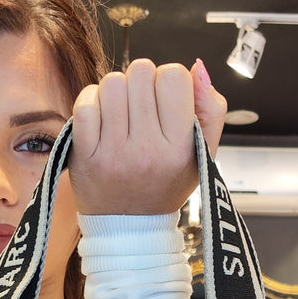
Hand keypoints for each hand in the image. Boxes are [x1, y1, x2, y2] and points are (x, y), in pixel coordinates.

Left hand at [69, 58, 226, 214]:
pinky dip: (91, 103)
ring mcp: (115, 154)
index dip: (169, 81)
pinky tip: (101, 120)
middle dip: (141, 84)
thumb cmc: (165, 186)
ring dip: (116, 92)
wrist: (128, 231)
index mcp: (181, 148)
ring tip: (122, 115)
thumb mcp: (202, 155)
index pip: (174, 76)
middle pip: (142, 71)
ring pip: (112, 82)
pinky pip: (85, 103)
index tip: (165, 102)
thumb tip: (198, 67)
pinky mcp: (86, 156)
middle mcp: (148, 151)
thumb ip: (212, 111)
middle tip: (141, 110)